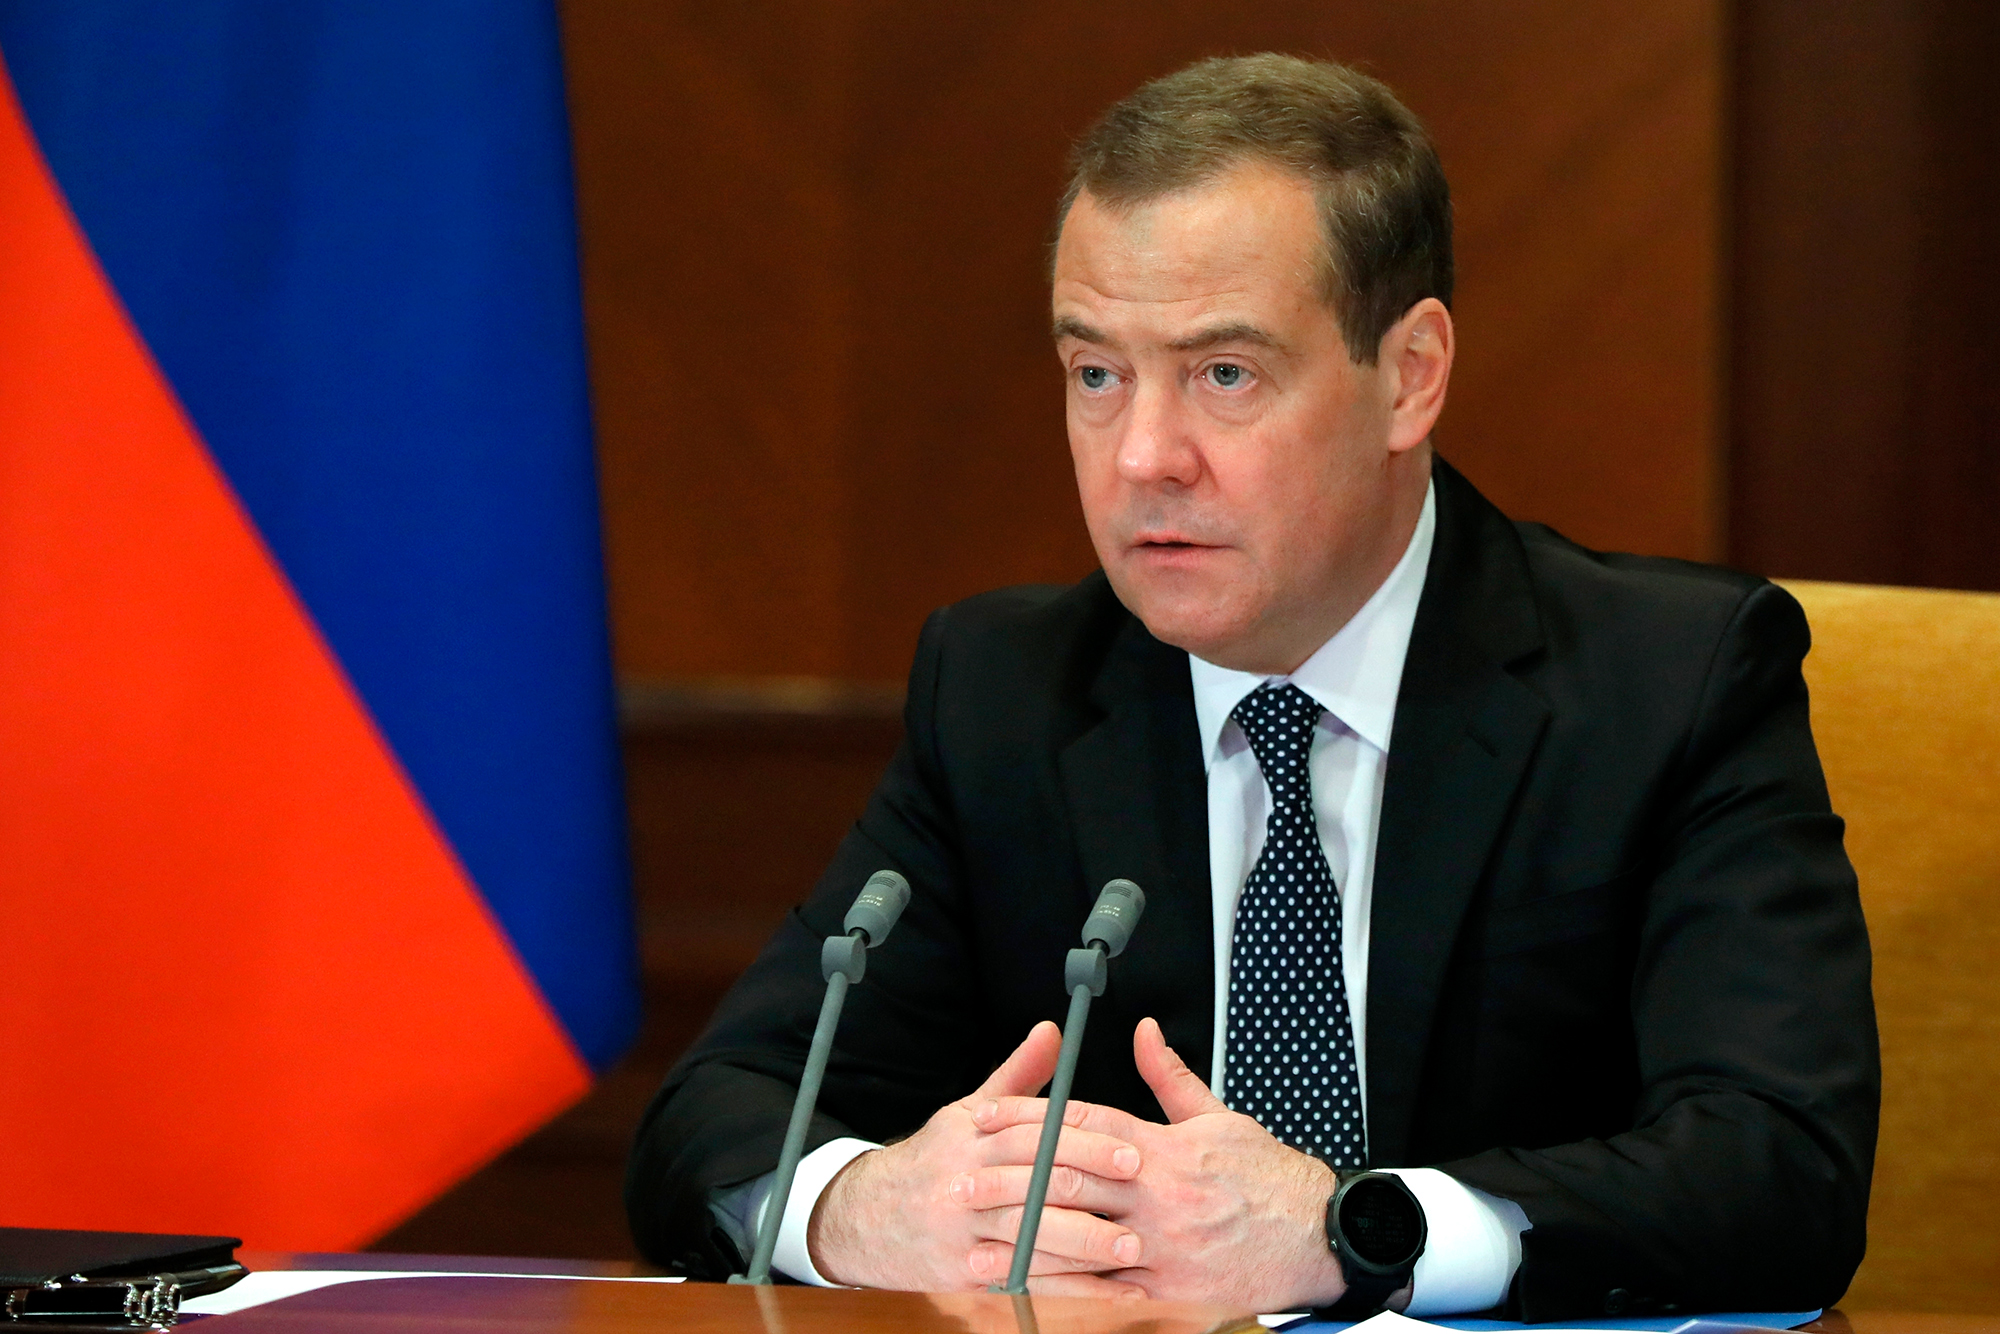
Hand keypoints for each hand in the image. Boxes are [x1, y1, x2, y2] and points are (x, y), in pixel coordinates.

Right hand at [806, 1021, 1147, 1294]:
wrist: (868, 1218)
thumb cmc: (935, 1159)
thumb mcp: (968, 1112)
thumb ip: (1018, 1075)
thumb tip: (1053, 1031)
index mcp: (973, 1136)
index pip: (1034, 1133)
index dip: (1085, 1141)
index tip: (1130, 1150)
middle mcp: (967, 1180)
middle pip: (1035, 1182)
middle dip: (1093, 1188)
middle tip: (1139, 1195)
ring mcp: (964, 1230)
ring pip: (1031, 1235)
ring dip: (1084, 1243)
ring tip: (1130, 1248)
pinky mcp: (965, 1272)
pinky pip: (1022, 1279)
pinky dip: (1066, 1288)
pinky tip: (1103, 1290)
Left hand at [969, 1017, 1359, 1310]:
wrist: (1316, 1236)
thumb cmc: (1267, 1177)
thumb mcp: (1218, 1117)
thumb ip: (1170, 1076)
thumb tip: (1142, 1032)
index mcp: (1165, 1149)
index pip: (1085, 1125)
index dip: (1032, 1118)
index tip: (990, 1116)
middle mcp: (1158, 1196)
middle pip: (1071, 1179)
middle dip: (1014, 1177)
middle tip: (966, 1174)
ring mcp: (1162, 1247)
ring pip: (1081, 1239)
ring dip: (1026, 1238)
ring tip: (979, 1236)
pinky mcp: (1170, 1291)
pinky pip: (1106, 1290)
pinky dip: (1065, 1286)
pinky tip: (1030, 1283)